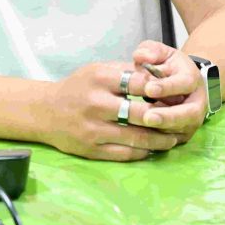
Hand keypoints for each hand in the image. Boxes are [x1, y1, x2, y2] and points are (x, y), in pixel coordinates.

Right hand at [43, 61, 179, 160]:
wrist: (44, 111)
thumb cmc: (77, 88)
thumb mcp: (97, 70)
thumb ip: (125, 71)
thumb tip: (158, 75)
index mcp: (99, 79)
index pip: (138, 83)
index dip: (160, 89)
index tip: (174, 94)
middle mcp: (96, 103)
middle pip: (140, 113)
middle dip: (164, 117)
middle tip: (180, 119)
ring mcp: (93, 129)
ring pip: (136, 137)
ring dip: (159, 139)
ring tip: (172, 138)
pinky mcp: (91, 149)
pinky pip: (124, 153)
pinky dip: (142, 152)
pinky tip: (152, 149)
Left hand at [131, 40, 206, 144]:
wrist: (182, 82)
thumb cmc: (167, 66)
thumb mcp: (160, 53)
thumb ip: (151, 51)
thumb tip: (141, 56)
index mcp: (192, 79)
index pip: (183, 84)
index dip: (166, 87)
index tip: (148, 88)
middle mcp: (197, 102)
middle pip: (189, 114)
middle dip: (168, 117)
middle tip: (148, 118)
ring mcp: (192, 121)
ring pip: (180, 130)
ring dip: (162, 131)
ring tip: (142, 128)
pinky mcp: (183, 134)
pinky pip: (172, 141)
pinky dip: (158, 141)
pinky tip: (140, 139)